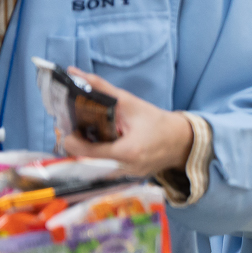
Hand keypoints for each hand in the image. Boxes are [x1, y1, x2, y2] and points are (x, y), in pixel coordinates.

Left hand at [57, 69, 191, 176]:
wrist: (182, 142)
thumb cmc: (158, 122)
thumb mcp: (131, 103)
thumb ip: (102, 89)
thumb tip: (75, 74)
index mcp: (126, 152)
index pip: (86, 152)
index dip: (72, 139)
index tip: (69, 127)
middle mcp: (124, 169)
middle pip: (85, 162)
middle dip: (77, 145)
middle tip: (76, 129)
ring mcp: (124, 177)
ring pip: (92, 169)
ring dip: (85, 153)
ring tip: (86, 136)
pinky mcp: (126, 179)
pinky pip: (103, 171)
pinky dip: (97, 158)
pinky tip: (100, 145)